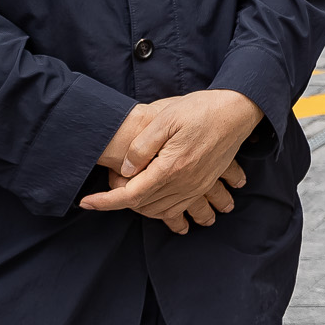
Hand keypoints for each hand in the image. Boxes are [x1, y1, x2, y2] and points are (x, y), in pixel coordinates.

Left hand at [82, 90, 261, 232]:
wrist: (238, 111)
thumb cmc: (201, 109)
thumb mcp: (166, 118)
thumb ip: (142, 146)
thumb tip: (126, 170)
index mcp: (171, 168)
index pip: (131, 194)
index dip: (105, 202)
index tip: (86, 203)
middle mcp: (185, 184)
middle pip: (144, 206)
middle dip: (121, 201)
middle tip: (108, 184)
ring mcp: (197, 187)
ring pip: (162, 211)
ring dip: (142, 209)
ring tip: (127, 196)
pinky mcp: (206, 184)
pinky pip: (182, 209)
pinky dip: (166, 214)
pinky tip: (161, 210)